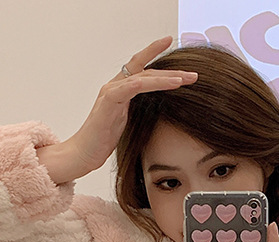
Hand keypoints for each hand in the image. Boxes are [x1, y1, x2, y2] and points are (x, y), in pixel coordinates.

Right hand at [37, 37, 196, 183]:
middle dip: (172, 71)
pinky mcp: (108, 102)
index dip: (158, 57)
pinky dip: (148, 84)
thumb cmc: (103, 140)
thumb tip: (160, 110)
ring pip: (142, 77)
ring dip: (165, 77)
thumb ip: (139, 110)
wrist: (83, 153)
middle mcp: (116, 86)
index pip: (142, 68)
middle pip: (147, 71)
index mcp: (121, 90)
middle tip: (194, 74)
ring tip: (185, 79)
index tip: (177, 51)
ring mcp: (111, 92)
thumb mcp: (128, 123)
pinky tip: (164, 83)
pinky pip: (130, 88)